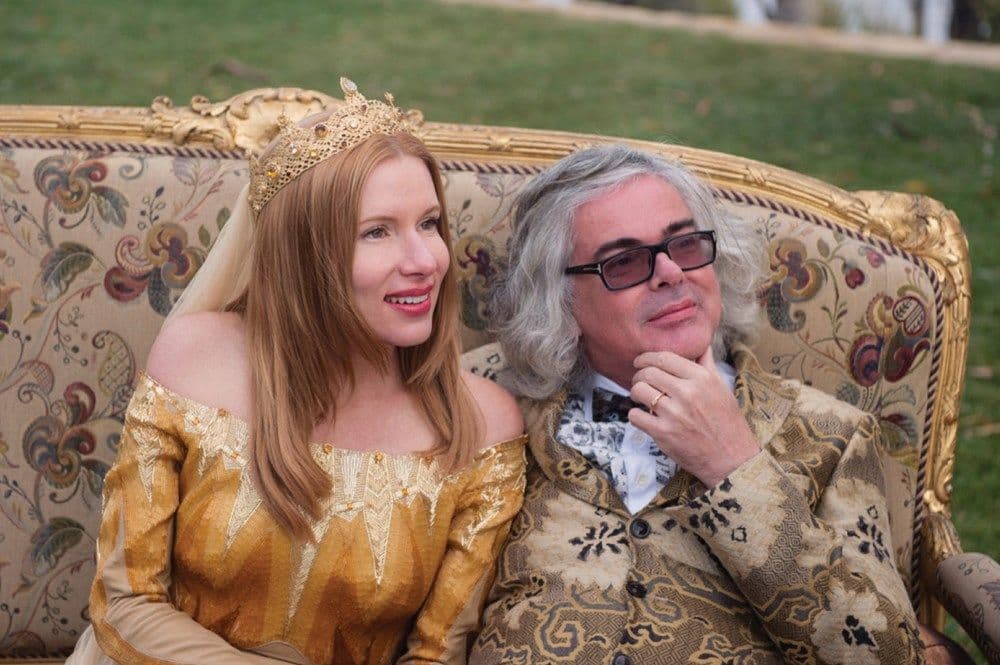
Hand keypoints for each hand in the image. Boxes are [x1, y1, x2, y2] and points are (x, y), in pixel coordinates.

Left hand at [628, 345, 759, 487]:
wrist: (732, 458)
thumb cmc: (728, 422)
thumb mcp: (722, 388)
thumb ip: (706, 364)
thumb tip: (701, 343)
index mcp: (701, 378)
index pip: (664, 357)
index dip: (647, 357)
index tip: (640, 361)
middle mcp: (687, 392)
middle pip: (648, 372)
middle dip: (639, 375)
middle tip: (640, 381)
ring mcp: (674, 413)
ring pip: (639, 390)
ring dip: (636, 393)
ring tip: (641, 398)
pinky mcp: (663, 433)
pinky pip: (635, 415)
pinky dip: (635, 415)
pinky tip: (643, 416)